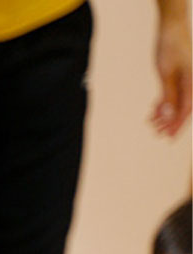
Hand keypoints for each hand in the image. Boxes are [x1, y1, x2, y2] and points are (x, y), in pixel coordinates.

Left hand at [152, 7, 191, 135]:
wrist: (172, 29)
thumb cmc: (170, 49)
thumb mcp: (166, 74)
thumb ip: (168, 95)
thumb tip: (168, 116)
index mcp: (192, 83)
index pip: (186, 110)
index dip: (177, 125)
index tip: (168, 137)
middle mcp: (192, 83)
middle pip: (182, 109)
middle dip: (170, 123)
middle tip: (157, 134)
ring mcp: (186, 80)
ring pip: (177, 103)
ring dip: (165, 114)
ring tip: (151, 123)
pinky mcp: (179, 77)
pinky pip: (173, 95)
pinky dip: (164, 104)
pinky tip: (153, 111)